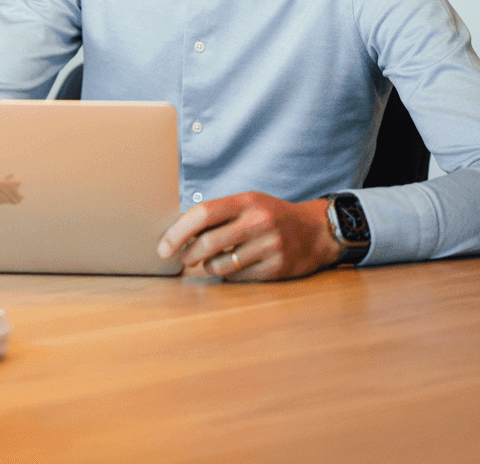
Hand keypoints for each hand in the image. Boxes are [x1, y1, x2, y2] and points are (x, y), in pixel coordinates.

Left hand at [156, 192, 342, 281]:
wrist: (316, 231)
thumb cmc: (272, 216)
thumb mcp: (248, 204)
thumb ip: (218, 214)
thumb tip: (178, 233)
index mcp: (246, 201)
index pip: (202, 214)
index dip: (178, 232)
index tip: (163, 247)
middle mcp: (258, 221)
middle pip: (207, 243)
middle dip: (188, 255)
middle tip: (183, 259)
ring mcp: (269, 246)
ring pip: (221, 265)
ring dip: (208, 267)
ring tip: (212, 261)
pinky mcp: (277, 268)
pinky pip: (239, 278)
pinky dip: (229, 276)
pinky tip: (234, 268)